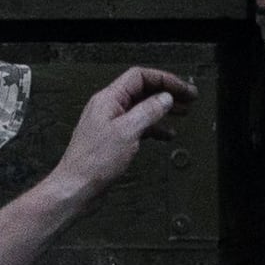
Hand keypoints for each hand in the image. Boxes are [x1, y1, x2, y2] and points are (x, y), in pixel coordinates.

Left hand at [50, 65, 190, 195]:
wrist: (76, 187)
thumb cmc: (92, 162)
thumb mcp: (127, 132)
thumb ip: (148, 111)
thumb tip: (165, 98)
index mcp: (108, 99)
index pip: (139, 77)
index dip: (164, 79)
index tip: (182, 88)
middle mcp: (109, 108)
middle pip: (142, 91)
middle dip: (167, 93)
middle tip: (188, 97)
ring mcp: (111, 124)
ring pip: (142, 109)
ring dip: (163, 110)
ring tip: (182, 112)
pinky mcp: (114, 140)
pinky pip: (138, 126)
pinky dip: (154, 128)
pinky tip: (166, 134)